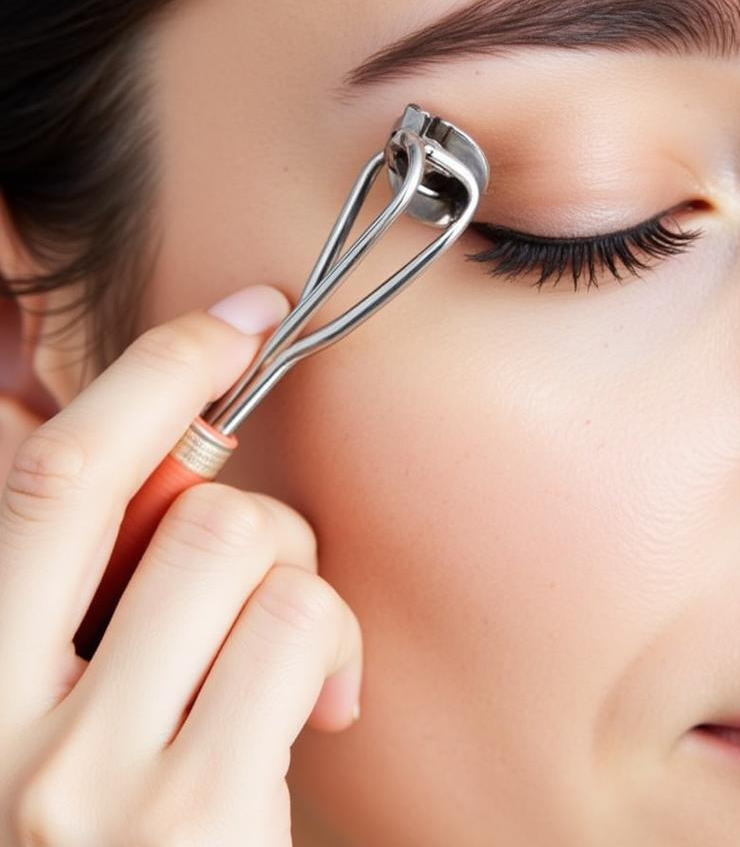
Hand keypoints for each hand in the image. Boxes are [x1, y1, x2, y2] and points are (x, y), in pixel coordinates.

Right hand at [0, 288, 362, 845]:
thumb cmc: (97, 834)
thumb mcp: (53, 703)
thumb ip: (79, 593)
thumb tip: (134, 461)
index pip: (43, 478)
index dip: (147, 370)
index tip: (231, 319)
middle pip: (140, 492)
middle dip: (214, 411)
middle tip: (254, 390)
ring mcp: (88, 780)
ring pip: (236, 546)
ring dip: (289, 562)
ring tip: (289, 631)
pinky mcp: (193, 817)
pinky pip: (289, 630)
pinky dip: (322, 636)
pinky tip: (315, 702)